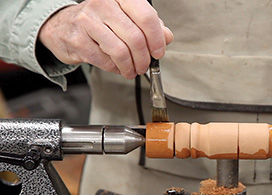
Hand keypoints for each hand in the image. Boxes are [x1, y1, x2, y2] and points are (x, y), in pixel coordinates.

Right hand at [39, 0, 172, 78]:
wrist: (63, 26)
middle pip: (135, 37)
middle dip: (144, 58)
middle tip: (145, 66)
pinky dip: (115, 68)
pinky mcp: (78, 40)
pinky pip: (105, 60)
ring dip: (131, 66)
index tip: (158, 52)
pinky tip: (117, 67)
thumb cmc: (100, 22)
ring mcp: (88, 21)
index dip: (156, 39)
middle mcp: (103, 4)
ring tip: (132, 70)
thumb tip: (167, 37)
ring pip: (121, 51)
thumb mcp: (127, 17)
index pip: (146, 17)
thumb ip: (149, 25)